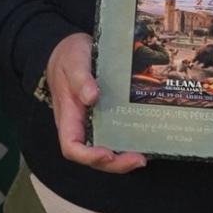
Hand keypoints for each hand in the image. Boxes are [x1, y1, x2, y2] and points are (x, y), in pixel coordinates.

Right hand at [45, 32, 146, 173]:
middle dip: (115, 164)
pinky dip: (127, 143)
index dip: (88, 156)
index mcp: (68, 116)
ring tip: (144, 156)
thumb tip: (92, 96)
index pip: (72, 146)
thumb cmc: (68, 56)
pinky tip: (144, 141)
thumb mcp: (74, 62)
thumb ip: (81, 79)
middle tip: (138, 159)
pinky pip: (114, 136)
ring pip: (105, 150)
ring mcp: (93, 123)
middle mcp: (80, 125)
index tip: (107, 153)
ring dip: (123, 159)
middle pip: (92, 156)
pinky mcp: (105, 118)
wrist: (71, 48)